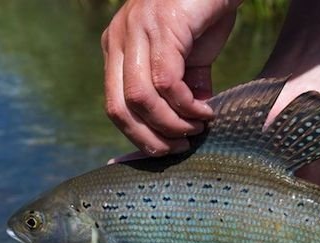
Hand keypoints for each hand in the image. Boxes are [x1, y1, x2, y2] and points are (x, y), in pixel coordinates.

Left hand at [101, 0, 238, 154]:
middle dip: (150, 139)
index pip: (115, 105)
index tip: (168, 149)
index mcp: (119, 49)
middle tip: (180, 147)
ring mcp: (136, 31)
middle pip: (119, 108)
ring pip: (141, 99)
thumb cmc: (205, 15)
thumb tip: (190, 122)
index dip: (139, 136)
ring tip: (197, 127)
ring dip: (171, 124)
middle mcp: (119, 40)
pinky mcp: (161, 26)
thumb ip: (184, 89)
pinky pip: (167, 82)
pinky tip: (205, 110)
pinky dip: (187, 105)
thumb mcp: (189, 59)